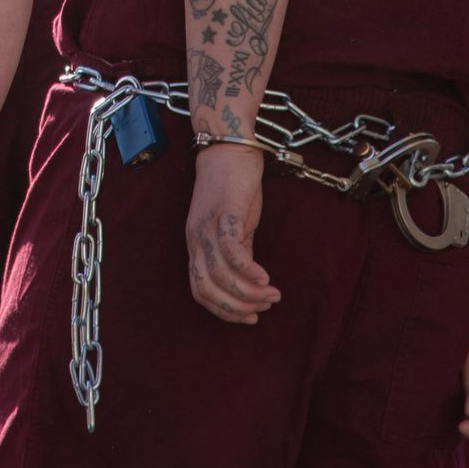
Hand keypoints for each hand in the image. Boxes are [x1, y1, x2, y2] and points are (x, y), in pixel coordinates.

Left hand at [184, 144, 279, 322]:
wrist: (229, 150)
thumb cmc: (232, 188)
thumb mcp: (233, 227)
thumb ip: (237, 253)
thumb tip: (251, 281)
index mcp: (196, 245)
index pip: (199, 290)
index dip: (223, 311)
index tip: (249, 317)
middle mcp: (196, 239)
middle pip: (207, 288)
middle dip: (236, 307)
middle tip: (264, 307)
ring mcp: (207, 226)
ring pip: (219, 274)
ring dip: (248, 292)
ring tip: (272, 295)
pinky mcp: (224, 213)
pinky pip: (231, 249)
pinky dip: (247, 270)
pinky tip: (265, 278)